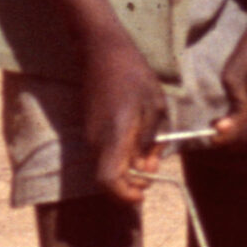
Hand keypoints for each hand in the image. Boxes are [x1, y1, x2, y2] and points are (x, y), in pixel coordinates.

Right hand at [80, 32, 170, 202]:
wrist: (101, 51)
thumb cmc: (133, 74)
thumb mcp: (156, 107)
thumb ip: (153, 140)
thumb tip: (148, 165)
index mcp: (115, 136)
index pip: (109, 182)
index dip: (126, 195)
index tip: (144, 192)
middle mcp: (98, 141)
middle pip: (109, 180)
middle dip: (133, 183)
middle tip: (153, 166)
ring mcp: (91, 135)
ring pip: (108, 168)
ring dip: (128, 169)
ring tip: (149, 149)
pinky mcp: (91, 129)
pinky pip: (105, 154)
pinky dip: (122, 157)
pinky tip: (138, 139)